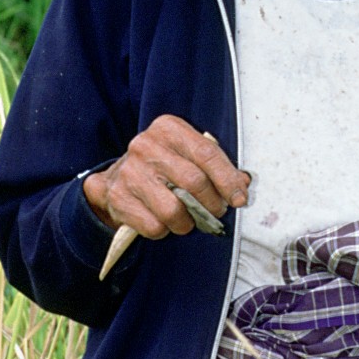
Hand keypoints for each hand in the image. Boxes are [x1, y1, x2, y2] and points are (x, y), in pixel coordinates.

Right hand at [84, 114, 249, 239]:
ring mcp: (130, 172)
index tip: (239, 198)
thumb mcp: (186, 153)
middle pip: (194, 182)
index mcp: (168, 129)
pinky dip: (166, 230)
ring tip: (189, 218)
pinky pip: (155, 226)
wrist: (116, 178)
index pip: (206, 153)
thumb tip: (242, 185)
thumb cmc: (161, 166)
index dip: (228, 179)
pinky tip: (164, 220)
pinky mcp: (118, 198)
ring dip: (188, 222)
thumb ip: (214, 165)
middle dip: (212, 204)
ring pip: (174, 210)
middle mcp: (146, 146)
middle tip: (216, 211)